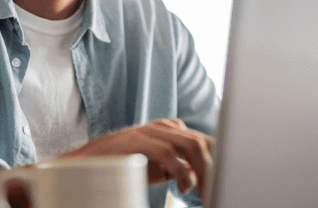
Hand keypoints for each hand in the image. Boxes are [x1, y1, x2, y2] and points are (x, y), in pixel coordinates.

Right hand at [61, 119, 213, 197]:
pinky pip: (172, 155)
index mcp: (172, 129)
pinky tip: (184, 186)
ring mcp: (154, 132)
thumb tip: (202, 175)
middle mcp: (166, 126)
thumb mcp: (161, 166)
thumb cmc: (129, 163)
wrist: (95, 160)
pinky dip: (183, 173)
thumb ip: (181, 165)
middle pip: (201, 141)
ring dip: (202, 170)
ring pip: (192, 144)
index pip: (203, 139)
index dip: (216, 159)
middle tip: (214, 189)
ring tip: (200, 190)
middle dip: (212, 167)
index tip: (222, 180)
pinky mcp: (143, 142)